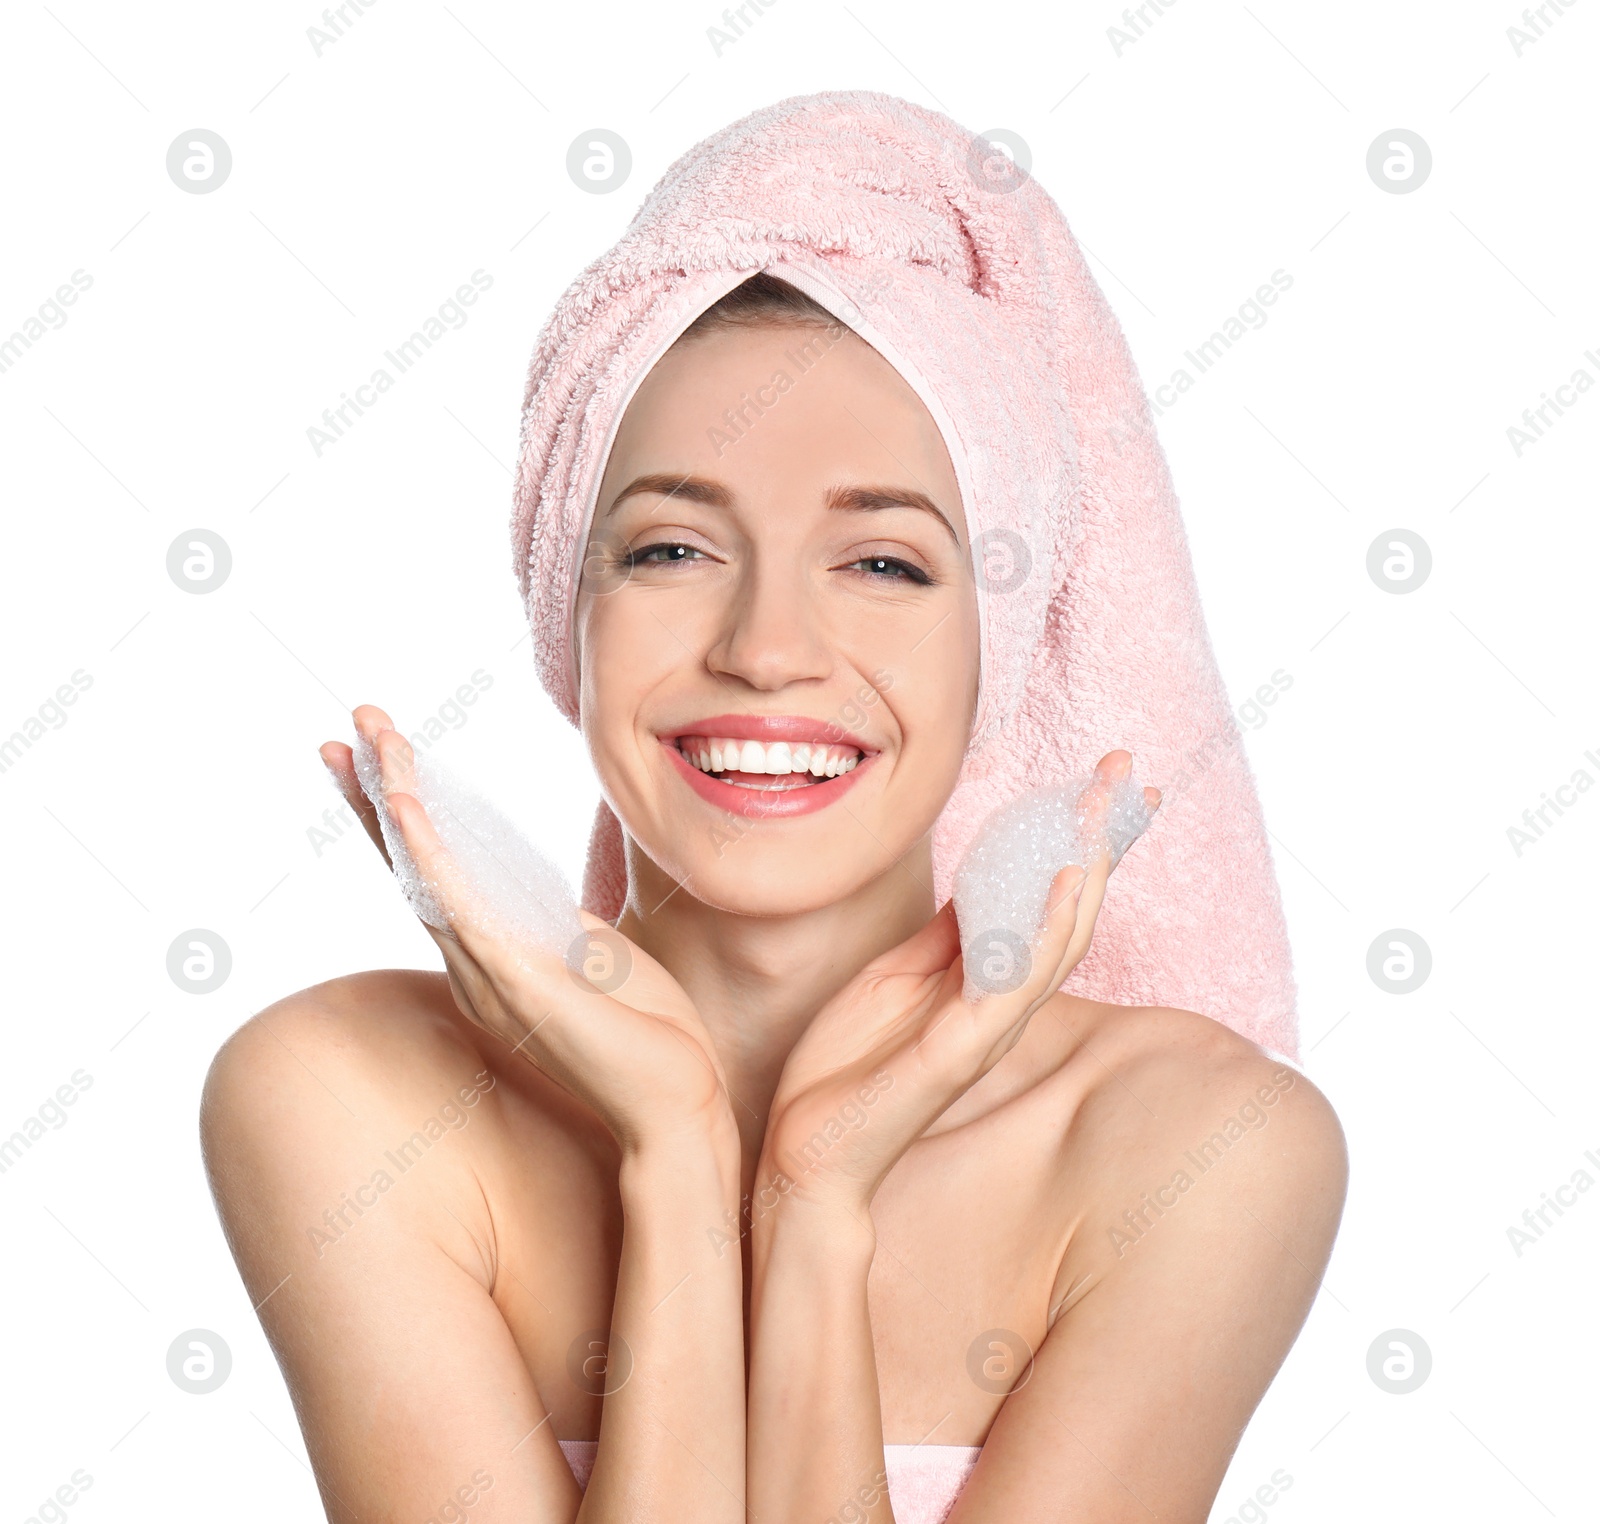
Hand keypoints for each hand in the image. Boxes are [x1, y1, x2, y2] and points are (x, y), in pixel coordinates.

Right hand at [320, 705, 734, 1153]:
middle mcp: (475, 967)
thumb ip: (568, 934)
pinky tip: (404, 809)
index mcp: (495, 957)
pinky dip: (428, 855)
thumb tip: (561, 909)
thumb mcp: (602, 964)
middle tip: (349, 726)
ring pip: (427, 876)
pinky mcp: (515, 984)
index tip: (379, 753)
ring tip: (370, 746)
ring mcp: (488, 976)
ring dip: (397, 806)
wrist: (678, 1107)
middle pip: (412, 865)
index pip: (436, 871)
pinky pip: (460, 908)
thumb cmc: (649, 1041)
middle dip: (379, 792)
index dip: (403, 814)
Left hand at [756, 750, 1159, 1219]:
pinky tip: (1060, 882)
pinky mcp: (957, 1052)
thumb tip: (977, 879)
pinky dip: (1040, 931)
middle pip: (1066, 910)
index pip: (1044, 898)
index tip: (1106, 782)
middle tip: (1122, 772)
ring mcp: (984, 1028)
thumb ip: (942, 937)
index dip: (1077, 841)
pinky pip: (1010, 984)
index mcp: (980, 979)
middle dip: (1095, 840)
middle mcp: (997, 1002)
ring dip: (1082, 873)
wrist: (806, 1155)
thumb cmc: (847, 1071)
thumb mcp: (893, 979)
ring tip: (1101, 810)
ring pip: (1053, 942)